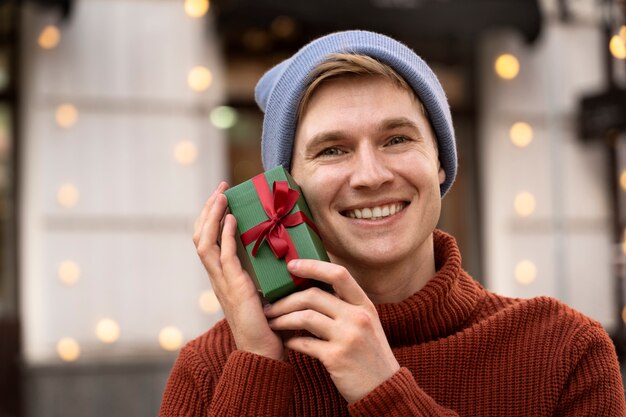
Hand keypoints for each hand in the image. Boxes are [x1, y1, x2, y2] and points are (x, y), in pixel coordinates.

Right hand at [193, 183, 283, 360]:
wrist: (264, 351)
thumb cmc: (270, 323)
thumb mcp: (265, 289)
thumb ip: (265, 270)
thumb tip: (284, 246)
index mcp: (222, 277)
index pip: (208, 241)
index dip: (212, 218)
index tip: (222, 197)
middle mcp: (217, 277)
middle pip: (200, 236)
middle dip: (209, 209)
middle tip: (220, 189)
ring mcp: (222, 282)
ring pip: (205, 242)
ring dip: (212, 216)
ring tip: (222, 196)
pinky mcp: (234, 287)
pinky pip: (224, 255)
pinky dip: (225, 234)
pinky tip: (232, 218)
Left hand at [264, 260, 399, 402]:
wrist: (384, 389)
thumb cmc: (370, 355)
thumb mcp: (367, 324)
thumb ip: (346, 306)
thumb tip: (315, 289)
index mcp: (364, 305)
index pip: (338, 274)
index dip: (312, 266)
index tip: (292, 265)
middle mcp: (358, 317)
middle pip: (313, 295)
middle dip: (285, 300)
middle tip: (270, 306)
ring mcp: (348, 337)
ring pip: (304, 317)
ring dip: (282, 319)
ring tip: (272, 323)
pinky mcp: (336, 358)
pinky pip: (304, 343)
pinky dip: (291, 341)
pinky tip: (286, 343)